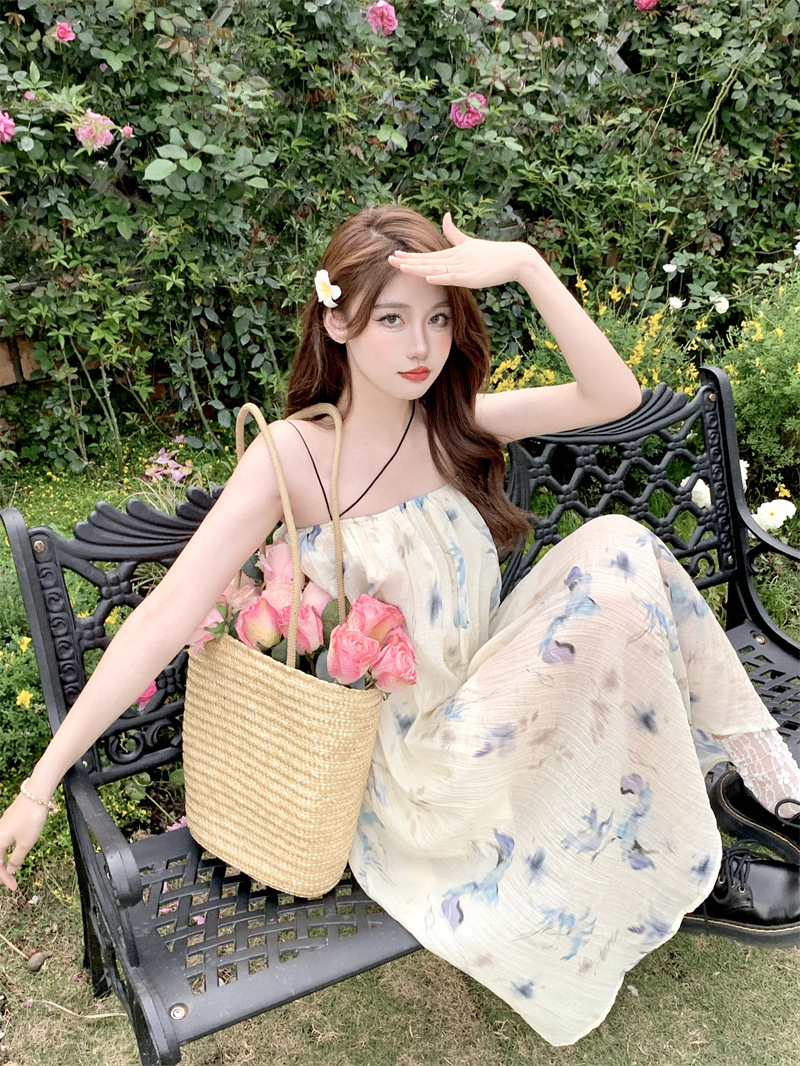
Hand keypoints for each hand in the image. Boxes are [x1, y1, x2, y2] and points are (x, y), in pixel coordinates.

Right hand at [0, 793, 48, 891]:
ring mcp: (3, 826)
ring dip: (4, 861)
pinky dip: (6, 850)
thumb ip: (16, 858)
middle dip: (2, 871)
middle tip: (12, 882)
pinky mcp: (9, 820)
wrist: (36, 794)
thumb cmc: (30, 819)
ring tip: (11, 870)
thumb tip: (9, 870)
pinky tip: (14, 851)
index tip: (14, 887)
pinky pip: (3, 840)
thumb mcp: (26, 843)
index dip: (4, 878)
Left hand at [387, 212, 534, 289]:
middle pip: (428, 260)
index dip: (411, 256)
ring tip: (403, 267)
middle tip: (389, 260)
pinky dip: (441, 276)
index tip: (394, 255)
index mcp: (454, 252)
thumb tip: (445, 215)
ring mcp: (464, 267)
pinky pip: (453, 277)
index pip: (428, 255)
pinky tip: (429, 277)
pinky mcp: (472, 277)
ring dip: (419, 268)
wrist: (514, 258)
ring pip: (437, 268)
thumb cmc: (493, 253)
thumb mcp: (470, 242)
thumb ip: (454, 232)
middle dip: (408, 261)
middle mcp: (456, 258)